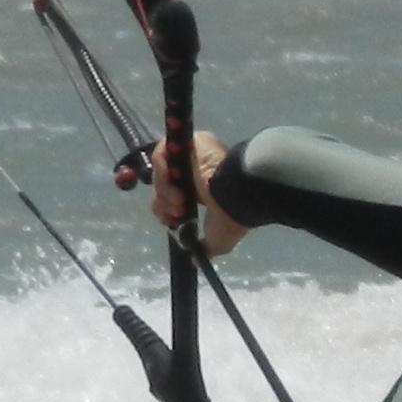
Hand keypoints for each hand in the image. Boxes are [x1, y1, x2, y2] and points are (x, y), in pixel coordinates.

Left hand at [152, 132, 242, 256]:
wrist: (238, 193)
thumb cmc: (232, 215)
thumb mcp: (218, 239)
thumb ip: (204, 247)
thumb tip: (195, 260)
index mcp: (204, 190)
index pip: (174, 196)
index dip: (167, 210)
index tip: (172, 221)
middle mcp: (197, 170)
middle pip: (165, 185)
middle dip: (165, 203)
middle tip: (176, 213)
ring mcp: (193, 154)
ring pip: (164, 172)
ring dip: (165, 191)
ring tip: (180, 201)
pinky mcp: (190, 141)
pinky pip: (164, 154)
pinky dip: (163, 170)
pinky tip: (174, 182)